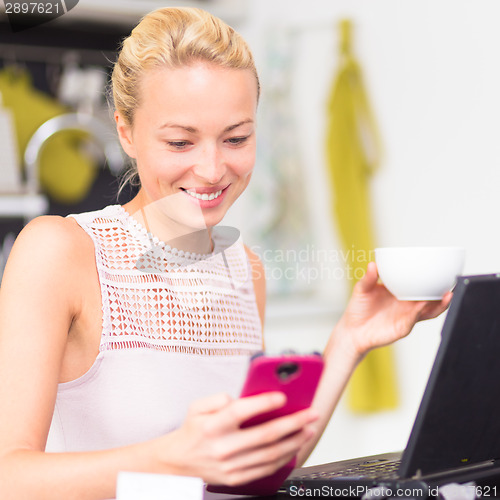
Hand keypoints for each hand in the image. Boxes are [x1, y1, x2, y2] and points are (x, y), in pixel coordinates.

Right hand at [161, 392, 317, 485]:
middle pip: (264, 435)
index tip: (282, 397)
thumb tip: (241, 398)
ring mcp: (230, 466)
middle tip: (310, 414)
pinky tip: (295, 448)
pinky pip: (266, 469)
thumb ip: (218, 398)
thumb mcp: (197, 406)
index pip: (241, 412)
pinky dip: (284, 459)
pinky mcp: (236, 479)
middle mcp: (222, 447)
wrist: (178, 463)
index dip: (263, 403)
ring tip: (308, 430)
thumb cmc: (192, 430)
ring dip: (294, 441)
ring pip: (270, 454)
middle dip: (293, 423)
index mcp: (212, 425)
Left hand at [337, 261, 451, 355]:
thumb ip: (368, 278)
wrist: (352, 330)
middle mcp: (408, 305)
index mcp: (401, 293)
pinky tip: (421, 306)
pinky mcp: (403, 328)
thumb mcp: (362, 289)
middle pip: (432, 298)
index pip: (420, 285)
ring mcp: (407, 317)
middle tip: (452, 283)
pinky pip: (414, 320)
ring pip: (429, 311)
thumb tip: (373, 264)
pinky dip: (419, 313)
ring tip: (447, 295)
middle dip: (444, 292)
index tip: (442, 269)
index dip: (432, 279)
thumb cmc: (359, 310)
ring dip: (439, 304)